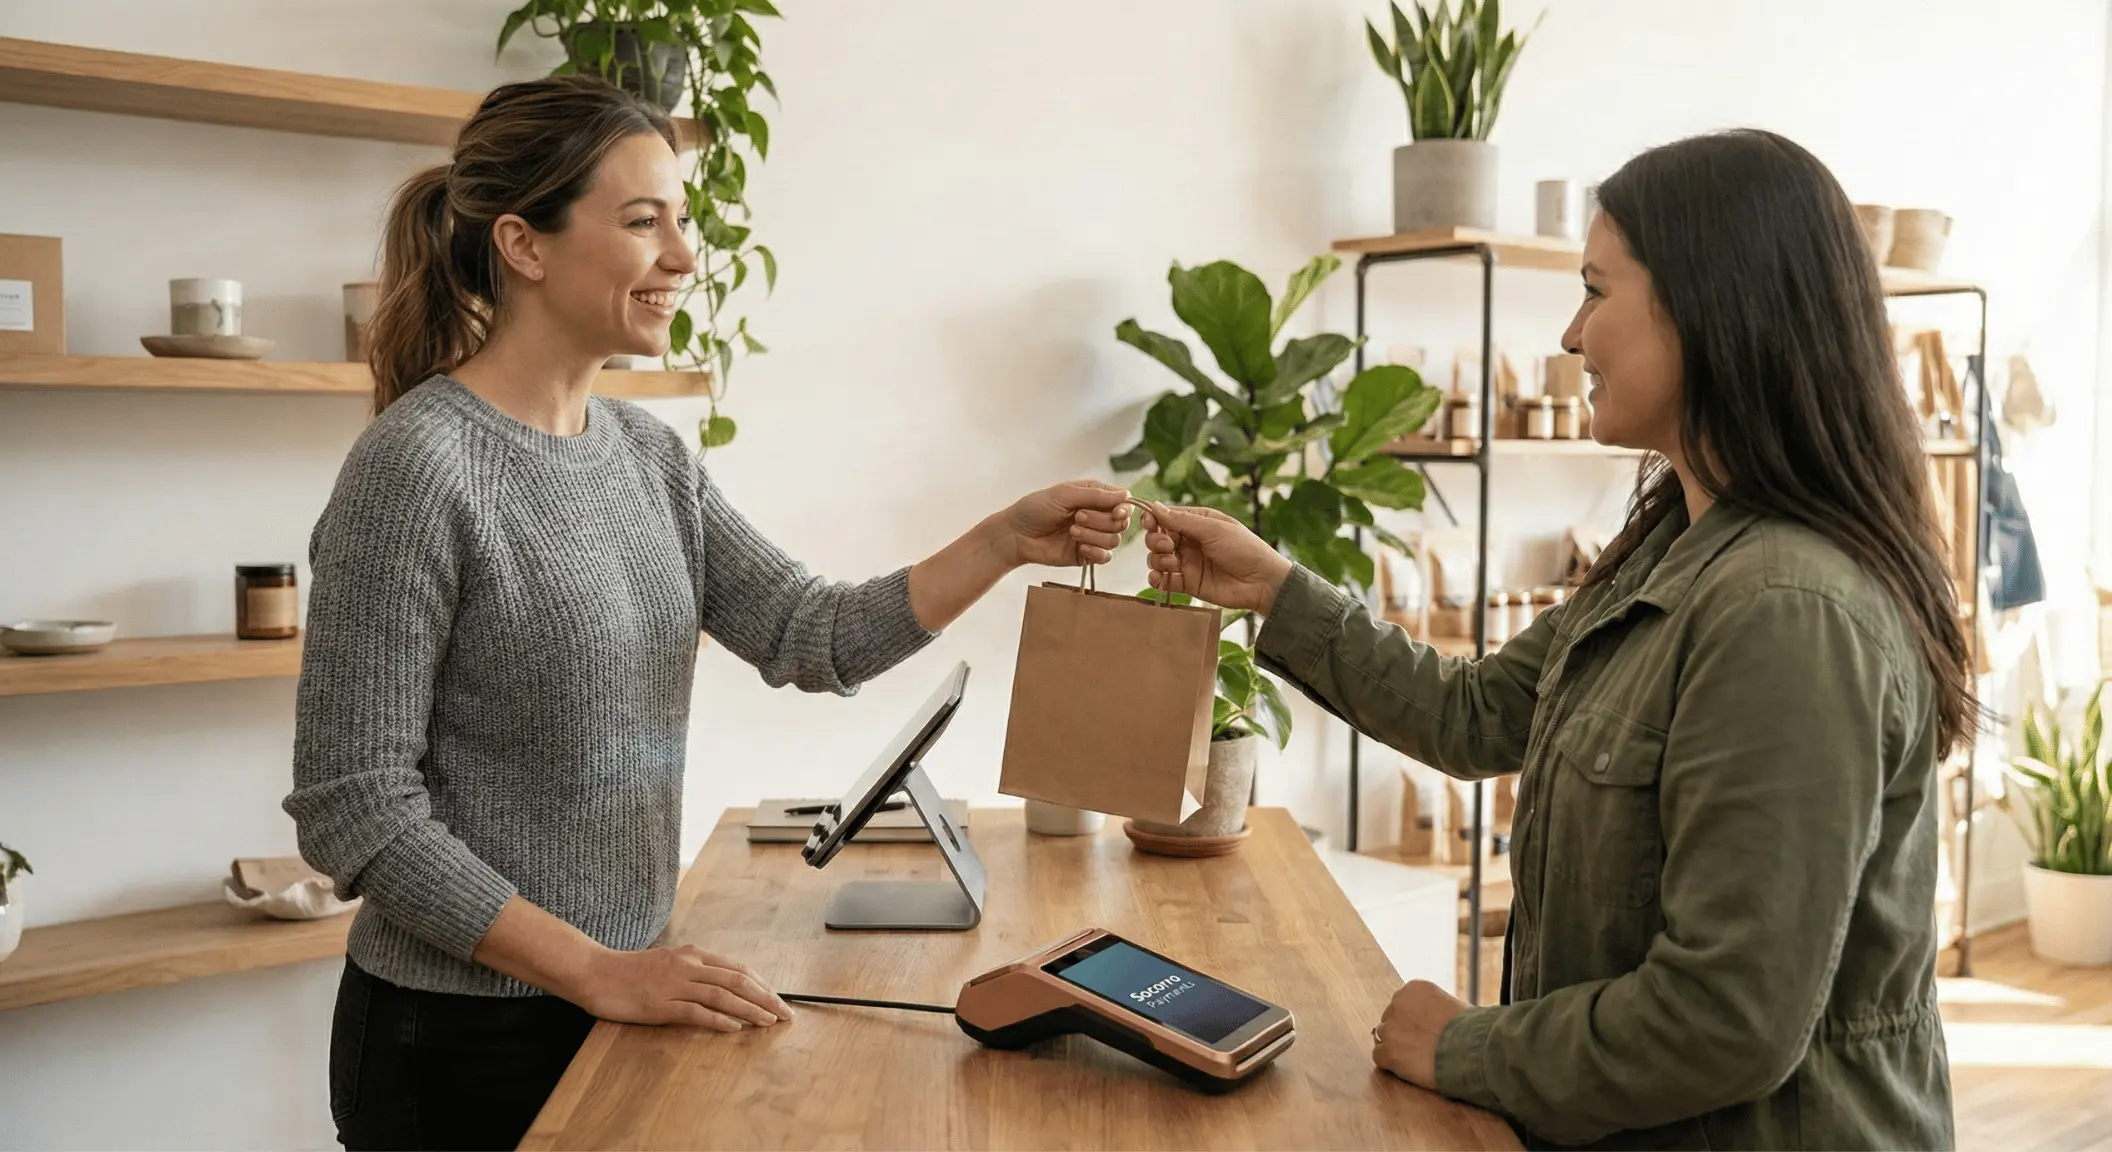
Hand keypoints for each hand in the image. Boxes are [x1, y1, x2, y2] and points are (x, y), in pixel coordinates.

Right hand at [569, 944, 794, 1032]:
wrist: (596, 972)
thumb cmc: (631, 972)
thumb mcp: (669, 963)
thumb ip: (695, 972)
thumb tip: (722, 986)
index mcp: (693, 955)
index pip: (737, 969)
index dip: (762, 984)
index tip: (778, 999)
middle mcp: (689, 966)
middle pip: (737, 981)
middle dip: (766, 998)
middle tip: (786, 1014)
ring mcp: (675, 984)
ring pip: (722, 995)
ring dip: (750, 1009)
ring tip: (769, 1022)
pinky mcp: (661, 1004)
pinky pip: (695, 1012)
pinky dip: (718, 1020)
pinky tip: (735, 1028)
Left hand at [1000, 479, 1133, 567]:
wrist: (1016, 535)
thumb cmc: (1035, 508)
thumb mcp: (1064, 494)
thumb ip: (1095, 495)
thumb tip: (1127, 495)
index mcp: (1094, 496)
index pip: (1123, 502)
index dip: (1124, 508)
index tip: (1117, 511)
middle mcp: (1097, 516)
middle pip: (1121, 522)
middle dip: (1102, 521)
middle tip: (1077, 517)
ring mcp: (1092, 536)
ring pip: (1115, 540)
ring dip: (1095, 536)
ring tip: (1072, 531)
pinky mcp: (1086, 555)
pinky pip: (1105, 557)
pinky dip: (1095, 552)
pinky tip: (1079, 547)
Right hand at [1141, 503, 1293, 614]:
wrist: (1262, 582)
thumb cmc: (1245, 549)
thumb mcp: (1214, 529)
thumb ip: (1183, 520)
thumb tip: (1155, 506)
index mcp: (1197, 522)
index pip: (1167, 517)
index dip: (1154, 519)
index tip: (1149, 522)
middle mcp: (1189, 541)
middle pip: (1158, 537)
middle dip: (1155, 540)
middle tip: (1166, 545)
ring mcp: (1187, 563)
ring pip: (1157, 558)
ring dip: (1157, 559)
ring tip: (1173, 563)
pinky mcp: (1187, 583)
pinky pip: (1163, 580)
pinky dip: (1156, 579)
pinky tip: (1160, 578)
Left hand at [1371, 979, 1468, 1088]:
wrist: (1470, 1049)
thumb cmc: (1472, 1030)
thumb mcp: (1454, 1006)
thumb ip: (1436, 1009)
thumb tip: (1437, 1021)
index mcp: (1414, 988)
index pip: (1403, 1002)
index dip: (1413, 1020)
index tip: (1423, 1031)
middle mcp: (1398, 1003)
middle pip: (1390, 1019)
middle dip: (1402, 1032)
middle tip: (1419, 1046)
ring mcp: (1390, 1028)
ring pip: (1383, 1037)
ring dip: (1395, 1047)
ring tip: (1415, 1059)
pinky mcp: (1388, 1051)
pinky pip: (1379, 1057)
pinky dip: (1391, 1064)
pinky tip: (1407, 1068)